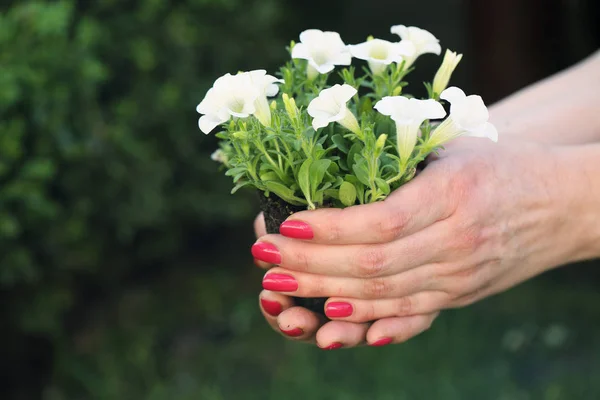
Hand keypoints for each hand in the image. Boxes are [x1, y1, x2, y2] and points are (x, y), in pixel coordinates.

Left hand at [253, 137, 582, 345]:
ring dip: (326, 294)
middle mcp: (456, 241)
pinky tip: (333, 321)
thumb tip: (332, 170)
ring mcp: (459, 275)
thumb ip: (402, 162)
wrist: (563, 204)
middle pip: (371, 265)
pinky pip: (410, 314)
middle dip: (311, 265)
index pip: (380, 222)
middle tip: (265, 259)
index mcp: (453, 194)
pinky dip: (369, 319)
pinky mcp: (460, 294)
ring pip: (383, 295)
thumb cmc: (503, 163)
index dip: (329, 229)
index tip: (288, 224)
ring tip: (282, 288)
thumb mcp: (455, 147)